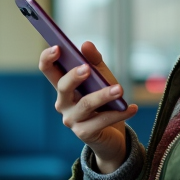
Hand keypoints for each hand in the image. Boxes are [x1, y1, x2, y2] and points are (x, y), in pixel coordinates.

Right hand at [38, 40, 136, 172]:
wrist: (113, 135)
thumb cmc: (105, 102)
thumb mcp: (102, 78)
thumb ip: (94, 61)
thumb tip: (86, 44)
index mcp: (64, 87)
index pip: (48, 70)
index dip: (48, 58)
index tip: (58, 47)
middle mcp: (63, 103)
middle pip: (62, 86)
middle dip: (74, 76)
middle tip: (87, 68)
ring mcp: (72, 120)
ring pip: (85, 104)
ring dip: (103, 95)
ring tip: (119, 89)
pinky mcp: (84, 133)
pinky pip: (101, 121)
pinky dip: (118, 114)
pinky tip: (131, 108)